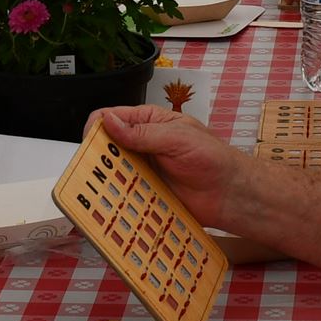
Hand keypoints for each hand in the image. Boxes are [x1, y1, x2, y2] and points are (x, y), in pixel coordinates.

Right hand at [91, 106, 248, 228]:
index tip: (90, 143)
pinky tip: (114, 203)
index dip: (97, 127)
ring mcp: (143, 169)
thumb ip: (143, 132)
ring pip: (112, 171)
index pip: (112, 117)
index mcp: (149, 121)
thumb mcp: (177, 138)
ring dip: (106, 178)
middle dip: (97, 156)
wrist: (230, 194)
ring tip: (101, 189)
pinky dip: (117, 197)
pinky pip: (124, 193)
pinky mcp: (146, 192)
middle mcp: (141, 144)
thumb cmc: (212, 158)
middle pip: (107, 145)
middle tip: (93, 170)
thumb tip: (109, 122)